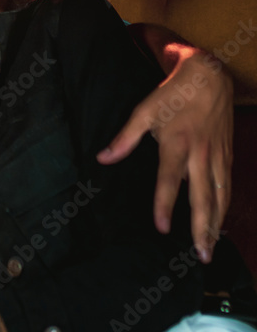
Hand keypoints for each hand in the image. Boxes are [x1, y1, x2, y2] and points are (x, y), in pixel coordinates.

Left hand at [97, 47, 232, 262]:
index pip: (169, 181)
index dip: (164, 205)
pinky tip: (220, 224)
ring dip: (216, 224)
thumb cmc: (173, 95)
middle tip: (200, 255)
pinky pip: (228, 187)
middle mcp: (201, 154)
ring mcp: (217, 156)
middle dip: (201, 228)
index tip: (161, 228)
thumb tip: (103, 158)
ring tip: (210, 247)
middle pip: (203, 198)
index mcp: (177, 144)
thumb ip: (124, 138)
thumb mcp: (144, 111)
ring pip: (220, 197)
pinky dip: (225, 207)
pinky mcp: (227, 156)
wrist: (210, 77)